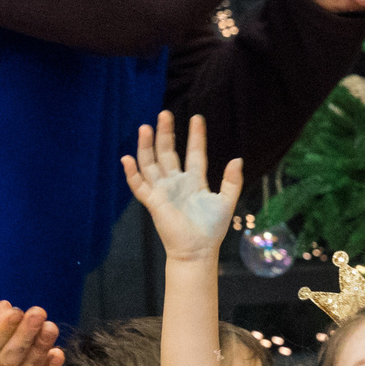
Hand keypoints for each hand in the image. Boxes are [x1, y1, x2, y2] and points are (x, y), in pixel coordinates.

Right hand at [122, 112, 241, 264]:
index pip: (194, 153)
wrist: (198, 250)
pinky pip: (139, 185)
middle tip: (164, 114)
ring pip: (151, 163)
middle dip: (166, 134)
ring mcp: (163, 191)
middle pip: (168, 153)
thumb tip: (237, 159)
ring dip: (147, 147)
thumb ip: (232, 181)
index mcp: (194, 181)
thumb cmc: (212, 229)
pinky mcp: (153, 202)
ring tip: (145, 128)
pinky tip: (127, 159)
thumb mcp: (226, 202)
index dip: (195, 136)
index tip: (197, 118)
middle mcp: (176, 182)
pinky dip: (132, 173)